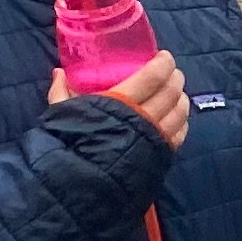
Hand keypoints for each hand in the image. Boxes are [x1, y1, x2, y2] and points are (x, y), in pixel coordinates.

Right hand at [53, 50, 188, 146]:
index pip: (153, 76)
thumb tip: (59, 72)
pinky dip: (182, 121)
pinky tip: (178, 117)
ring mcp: (155, 137)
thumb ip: (61, 91)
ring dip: (181, 98)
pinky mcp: (160, 155)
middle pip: (170, 92)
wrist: (79, 183)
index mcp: (120, 101)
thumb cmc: (69, 143)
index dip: (164, 64)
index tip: (165, 57)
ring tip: (177, 92)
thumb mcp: (62, 113)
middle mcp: (143, 117)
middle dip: (175, 78)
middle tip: (172, 72)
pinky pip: (179, 133)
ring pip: (180, 112)